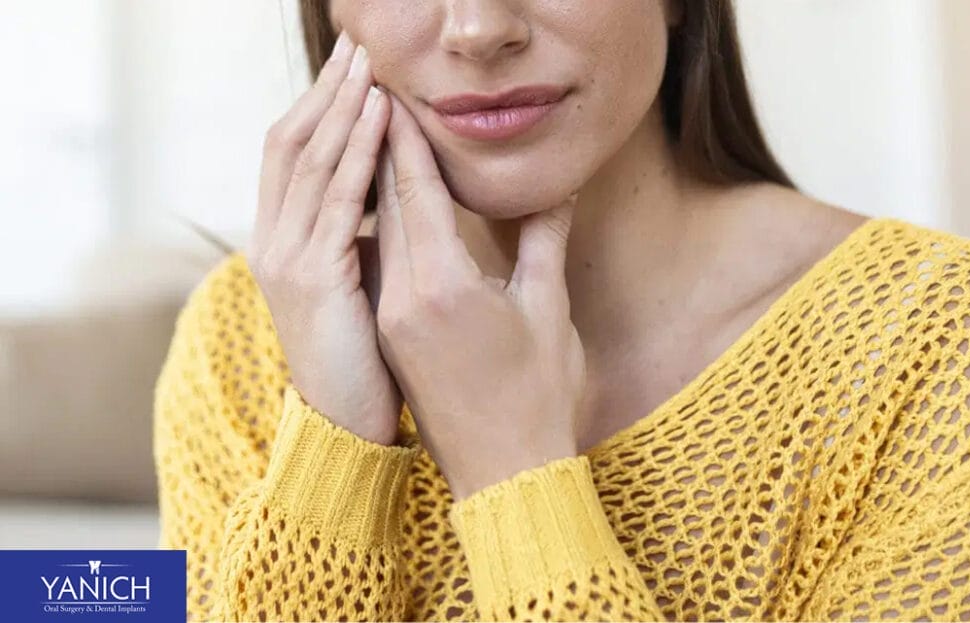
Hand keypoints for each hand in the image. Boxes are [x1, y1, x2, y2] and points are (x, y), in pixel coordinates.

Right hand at [246, 31, 402, 445]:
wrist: (348, 426)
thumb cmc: (363, 359)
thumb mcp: (355, 286)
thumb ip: (360, 238)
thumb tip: (386, 198)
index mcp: (281, 241)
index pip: (291, 154)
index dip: (318, 107)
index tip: (352, 71)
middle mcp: (272, 241)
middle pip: (291, 143)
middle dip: (326, 92)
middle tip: (359, 48)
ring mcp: (287, 258)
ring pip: (311, 161)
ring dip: (342, 108)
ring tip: (370, 65)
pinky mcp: (314, 278)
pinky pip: (339, 199)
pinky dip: (359, 152)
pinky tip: (380, 117)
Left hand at [373, 93, 585, 499]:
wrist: (503, 474)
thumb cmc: (537, 397)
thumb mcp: (548, 311)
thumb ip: (543, 243)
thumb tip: (555, 191)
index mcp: (443, 286)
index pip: (416, 194)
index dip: (405, 141)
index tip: (395, 96)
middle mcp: (403, 298)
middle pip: (387, 207)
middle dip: (383, 150)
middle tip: (381, 100)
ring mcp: (391, 320)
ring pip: (378, 236)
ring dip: (378, 186)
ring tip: (379, 140)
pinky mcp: (391, 337)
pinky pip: (380, 266)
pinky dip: (382, 228)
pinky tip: (387, 208)